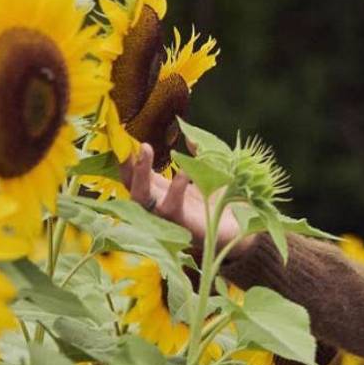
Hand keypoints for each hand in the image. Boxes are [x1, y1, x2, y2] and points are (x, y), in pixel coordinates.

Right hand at [118, 142, 254, 264]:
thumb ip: (199, 155)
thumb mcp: (208, 174)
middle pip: (132, 187)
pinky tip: (184, 171)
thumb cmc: (221, 202)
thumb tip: (190, 135)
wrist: (240, 230)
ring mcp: (168, 218)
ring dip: (141, 173)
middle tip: (132, 142)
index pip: (136, 176)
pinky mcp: (183, 226)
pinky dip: (176, 186)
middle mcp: (159, 205)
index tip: (123, 138)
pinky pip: (171, 207)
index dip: (128, 158)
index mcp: (162, 192)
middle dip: (127, 164)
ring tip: (146, 148)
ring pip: (142, 199)